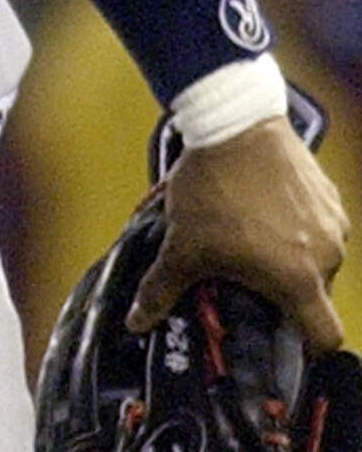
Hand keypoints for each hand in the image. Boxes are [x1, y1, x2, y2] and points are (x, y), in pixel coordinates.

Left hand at [129, 115, 351, 352]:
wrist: (234, 121)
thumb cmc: (214, 186)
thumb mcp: (182, 244)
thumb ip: (162, 289)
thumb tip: (138, 322)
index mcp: (299, 280)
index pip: (324, 339)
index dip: (306, 349)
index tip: (281, 342)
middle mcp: (328, 256)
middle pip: (314, 295)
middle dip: (283, 292)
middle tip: (249, 281)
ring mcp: (332, 222)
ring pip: (316, 258)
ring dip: (288, 255)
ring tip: (249, 237)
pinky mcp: (327, 193)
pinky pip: (318, 224)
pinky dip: (295, 225)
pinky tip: (260, 209)